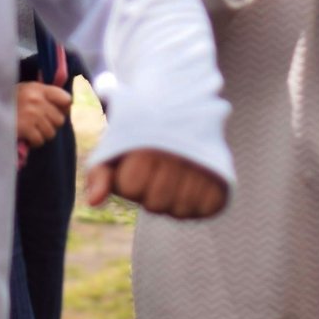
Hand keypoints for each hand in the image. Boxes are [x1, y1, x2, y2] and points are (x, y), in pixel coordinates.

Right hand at [15, 82, 72, 148]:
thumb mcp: (26, 89)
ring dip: (42, 134)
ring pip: (51, 132)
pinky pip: (40, 140)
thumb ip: (44, 94)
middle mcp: (37, 100)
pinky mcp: (25, 128)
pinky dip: (34, 142)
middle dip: (51, 124)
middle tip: (39, 124)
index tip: (56, 112)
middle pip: (60, 119)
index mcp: (38, 88)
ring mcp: (32, 114)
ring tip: (32, 130)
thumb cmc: (7, 100)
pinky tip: (27, 137)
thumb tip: (67, 105)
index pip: (66, 99)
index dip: (63, 108)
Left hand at [84, 149, 227, 219]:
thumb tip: (94, 202)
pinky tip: (195, 184)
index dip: (128, 181)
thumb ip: (100, 174)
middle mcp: (177, 154)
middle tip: (158, 171)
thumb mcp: (116, 147)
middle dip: (150, 193)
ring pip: (179, 211)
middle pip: (154, 204)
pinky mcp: (223, 178)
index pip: (130, 188)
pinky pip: (205, 210)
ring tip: (176, 177)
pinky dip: (198, 203)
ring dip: (173, 201)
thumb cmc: (143, 135)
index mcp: (148, 144)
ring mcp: (202, 167)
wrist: (185, 107)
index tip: (137, 162)